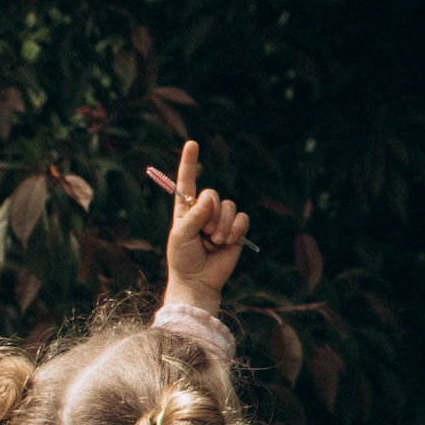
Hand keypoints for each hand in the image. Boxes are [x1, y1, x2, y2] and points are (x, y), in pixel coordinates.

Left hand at [146, 136, 249, 304]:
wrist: (198, 281)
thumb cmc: (183, 258)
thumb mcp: (181, 235)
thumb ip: (194, 215)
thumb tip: (210, 197)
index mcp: (186, 208)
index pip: (187, 181)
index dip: (189, 162)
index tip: (192, 143)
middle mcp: (204, 211)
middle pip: (213, 194)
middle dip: (210, 214)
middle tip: (205, 235)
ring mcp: (221, 220)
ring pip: (229, 207)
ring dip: (223, 225)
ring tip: (215, 242)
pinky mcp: (236, 231)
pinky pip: (243, 219)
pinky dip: (236, 229)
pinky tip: (229, 242)